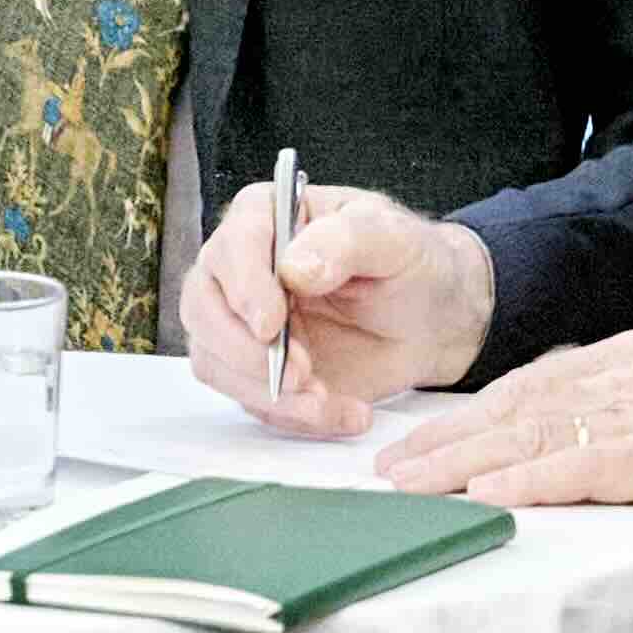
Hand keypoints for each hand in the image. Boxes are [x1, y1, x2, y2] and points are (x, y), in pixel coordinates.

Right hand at [173, 176, 489, 433]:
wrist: (430, 321)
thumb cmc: (410, 266)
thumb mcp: (394, 240)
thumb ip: (346, 241)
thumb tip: (294, 268)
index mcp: (266, 218)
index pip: (232, 247)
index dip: (245, 288)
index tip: (272, 325)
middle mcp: (241, 269)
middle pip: (202, 309)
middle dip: (245, 352)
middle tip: (301, 374)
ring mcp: (241, 323)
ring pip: (214, 362)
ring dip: (267, 392)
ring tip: (327, 397)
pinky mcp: (253, 368)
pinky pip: (249, 399)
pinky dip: (293, 414)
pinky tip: (339, 409)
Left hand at [381, 331, 632, 536]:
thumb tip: (585, 456)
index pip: (533, 384)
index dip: (470, 415)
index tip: (420, 441)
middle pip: (518, 406)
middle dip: (447, 439)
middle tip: (388, 470)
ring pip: (535, 432)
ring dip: (465, 463)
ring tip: (411, 489)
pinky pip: (583, 466)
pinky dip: (528, 480)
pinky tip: (485, 496)